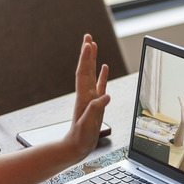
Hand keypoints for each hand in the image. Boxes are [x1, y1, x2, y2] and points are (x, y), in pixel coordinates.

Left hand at [65, 34, 110, 156]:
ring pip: (92, 73)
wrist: (76, 147)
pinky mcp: (96, 103)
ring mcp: (91, 97)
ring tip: (94, 45)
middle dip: (87, 52)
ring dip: (93, 59)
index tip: (88, 44)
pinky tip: (105, 67)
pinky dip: (102, 75)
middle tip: (88, 36)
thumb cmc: (81, 138)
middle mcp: (86, 94)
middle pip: (86, 68)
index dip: (86, 58)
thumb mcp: (87, 124)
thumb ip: (95, 109)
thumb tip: (106, 95)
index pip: (84, 73)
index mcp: (84, 97)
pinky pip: (100, 85)